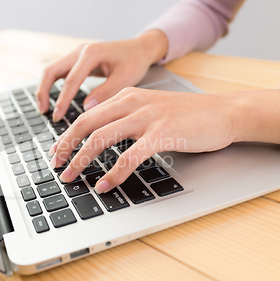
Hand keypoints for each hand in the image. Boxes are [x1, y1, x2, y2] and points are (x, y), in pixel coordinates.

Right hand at [35, 30, 168, 120]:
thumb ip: (106, 92)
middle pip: (52, 71)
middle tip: (43, 112)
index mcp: (92, 53)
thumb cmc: (135, 61)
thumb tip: (87, 108)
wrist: (139, 49)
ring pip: (51, 70)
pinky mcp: (77, 60)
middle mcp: (80, 51)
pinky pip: (59, 72)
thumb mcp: (126, 78)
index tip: (58, 116)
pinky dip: (51, 86)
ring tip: (43, 108)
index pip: (71, 80)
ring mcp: (76, 54)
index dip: (62, 100)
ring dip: (44, 88)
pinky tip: (51, 99)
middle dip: (43, 92)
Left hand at [49, 88, 279, 193]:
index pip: (87, 115)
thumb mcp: (150, 110)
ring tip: (71, 177)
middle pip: (86, 124)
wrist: (224, 112)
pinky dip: (113, 173)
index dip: (67, 134)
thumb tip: (100, 140)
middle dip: (65, 146)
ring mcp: (146, 117)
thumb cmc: (188, 115)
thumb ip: (126, 119)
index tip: (57, 151)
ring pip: (101, 138)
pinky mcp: (161, 134)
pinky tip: (105, 184)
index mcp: (126, 96)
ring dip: (81, 160)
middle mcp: (132, 103)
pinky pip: (129, 156)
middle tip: (55, 165)